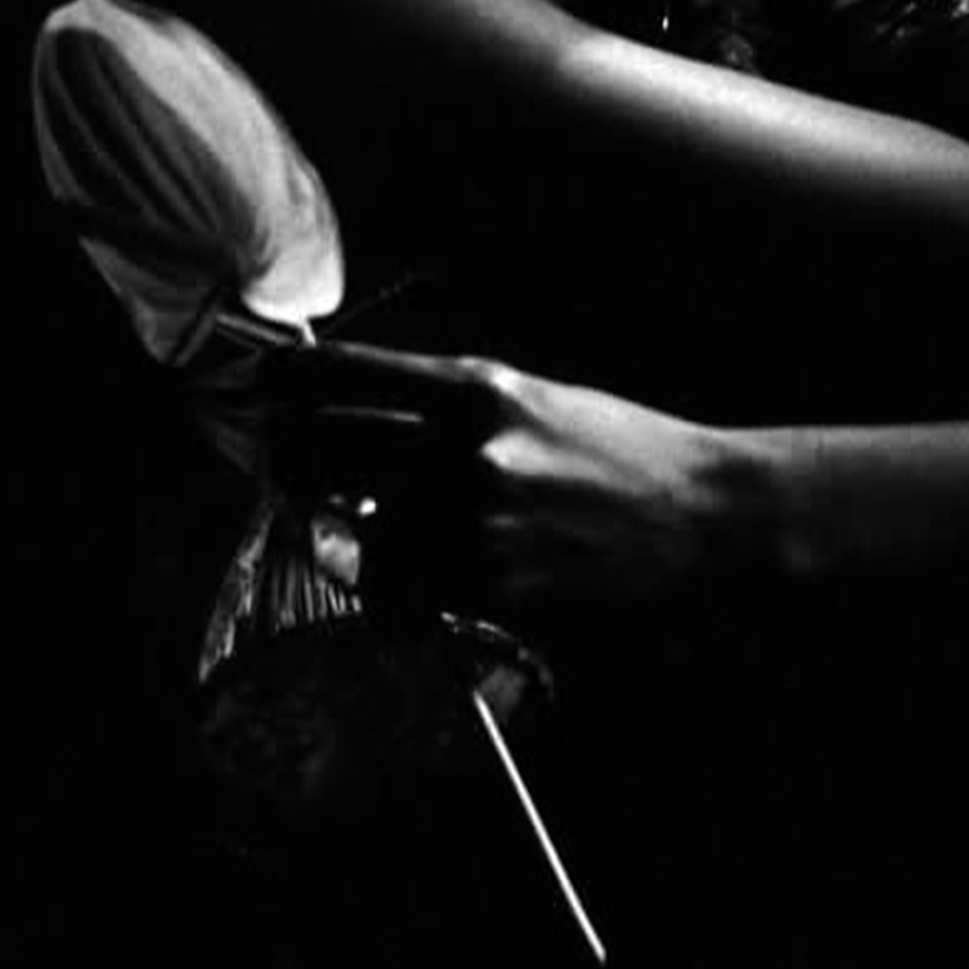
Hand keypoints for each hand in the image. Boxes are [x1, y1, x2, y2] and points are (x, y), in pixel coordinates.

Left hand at [267, 339, 757, 613]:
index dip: (284, 384)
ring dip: (354, 536)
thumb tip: (343, 403)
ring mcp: (476, 525)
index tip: (268, 391)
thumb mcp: (524, 397)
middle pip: (319, 448)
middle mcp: (466, 452)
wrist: (701, 514)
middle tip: (299, 464)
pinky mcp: (492, 589)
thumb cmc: (613, 449)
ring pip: (353, 536)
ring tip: (384, 528)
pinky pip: (399, 595)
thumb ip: (436, 401)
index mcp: (475, 389)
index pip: (338, 374)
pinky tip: (427, 571)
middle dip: (294, 458)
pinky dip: (397, 587)